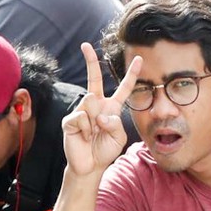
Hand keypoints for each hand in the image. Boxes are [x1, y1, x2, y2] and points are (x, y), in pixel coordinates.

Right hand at [60, 42, 140, 176]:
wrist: (90, 166)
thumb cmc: (105, 150)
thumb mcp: (119, 137)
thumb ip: (115, 123)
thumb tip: (99, 114)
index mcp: (111, 107)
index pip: (123, 88)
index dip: (132, 74)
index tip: (139, 59)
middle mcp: (96, 105)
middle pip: (94, 78)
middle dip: (90, 61)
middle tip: (85, 45)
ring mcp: (82, 111)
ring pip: (91, 102)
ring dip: (95, 122)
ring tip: (93, 134)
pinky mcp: (70, 120)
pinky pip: (81, 117)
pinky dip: (86, 129)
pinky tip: (84, 137)